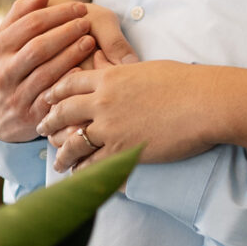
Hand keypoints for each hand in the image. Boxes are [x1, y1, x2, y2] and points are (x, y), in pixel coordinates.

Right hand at [0, 0, 96, 140]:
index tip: (80, 6)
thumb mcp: (5, 43)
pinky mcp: (30, 117)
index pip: (30, 24)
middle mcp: (3, 72)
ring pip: (46, 72)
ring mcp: (16, 96)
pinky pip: (51, 98)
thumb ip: (21, 17)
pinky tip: (82, 71)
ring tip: (90, 41)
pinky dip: (66, 83)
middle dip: (66, 32)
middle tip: (87, 21)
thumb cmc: (8, 68)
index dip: (58, 13)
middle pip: (38, 47)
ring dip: (71, 55)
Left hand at [40, 60, 224, 170]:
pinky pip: (93, 163)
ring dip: (62, 153)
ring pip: (73, 142)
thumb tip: (126, 76)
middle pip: (63, 112)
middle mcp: (102, 101)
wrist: (204, 102)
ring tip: (58, 162)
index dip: (56, 93)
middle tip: (42, 130)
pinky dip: (82, 171)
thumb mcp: (148, 70)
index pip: (70, 83)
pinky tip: (79, 176)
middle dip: (49, 122)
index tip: (49, 100)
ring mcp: (110, 127)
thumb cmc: (186, 82)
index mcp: (109, 77)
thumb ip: (128, 74)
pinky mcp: (122, 149)